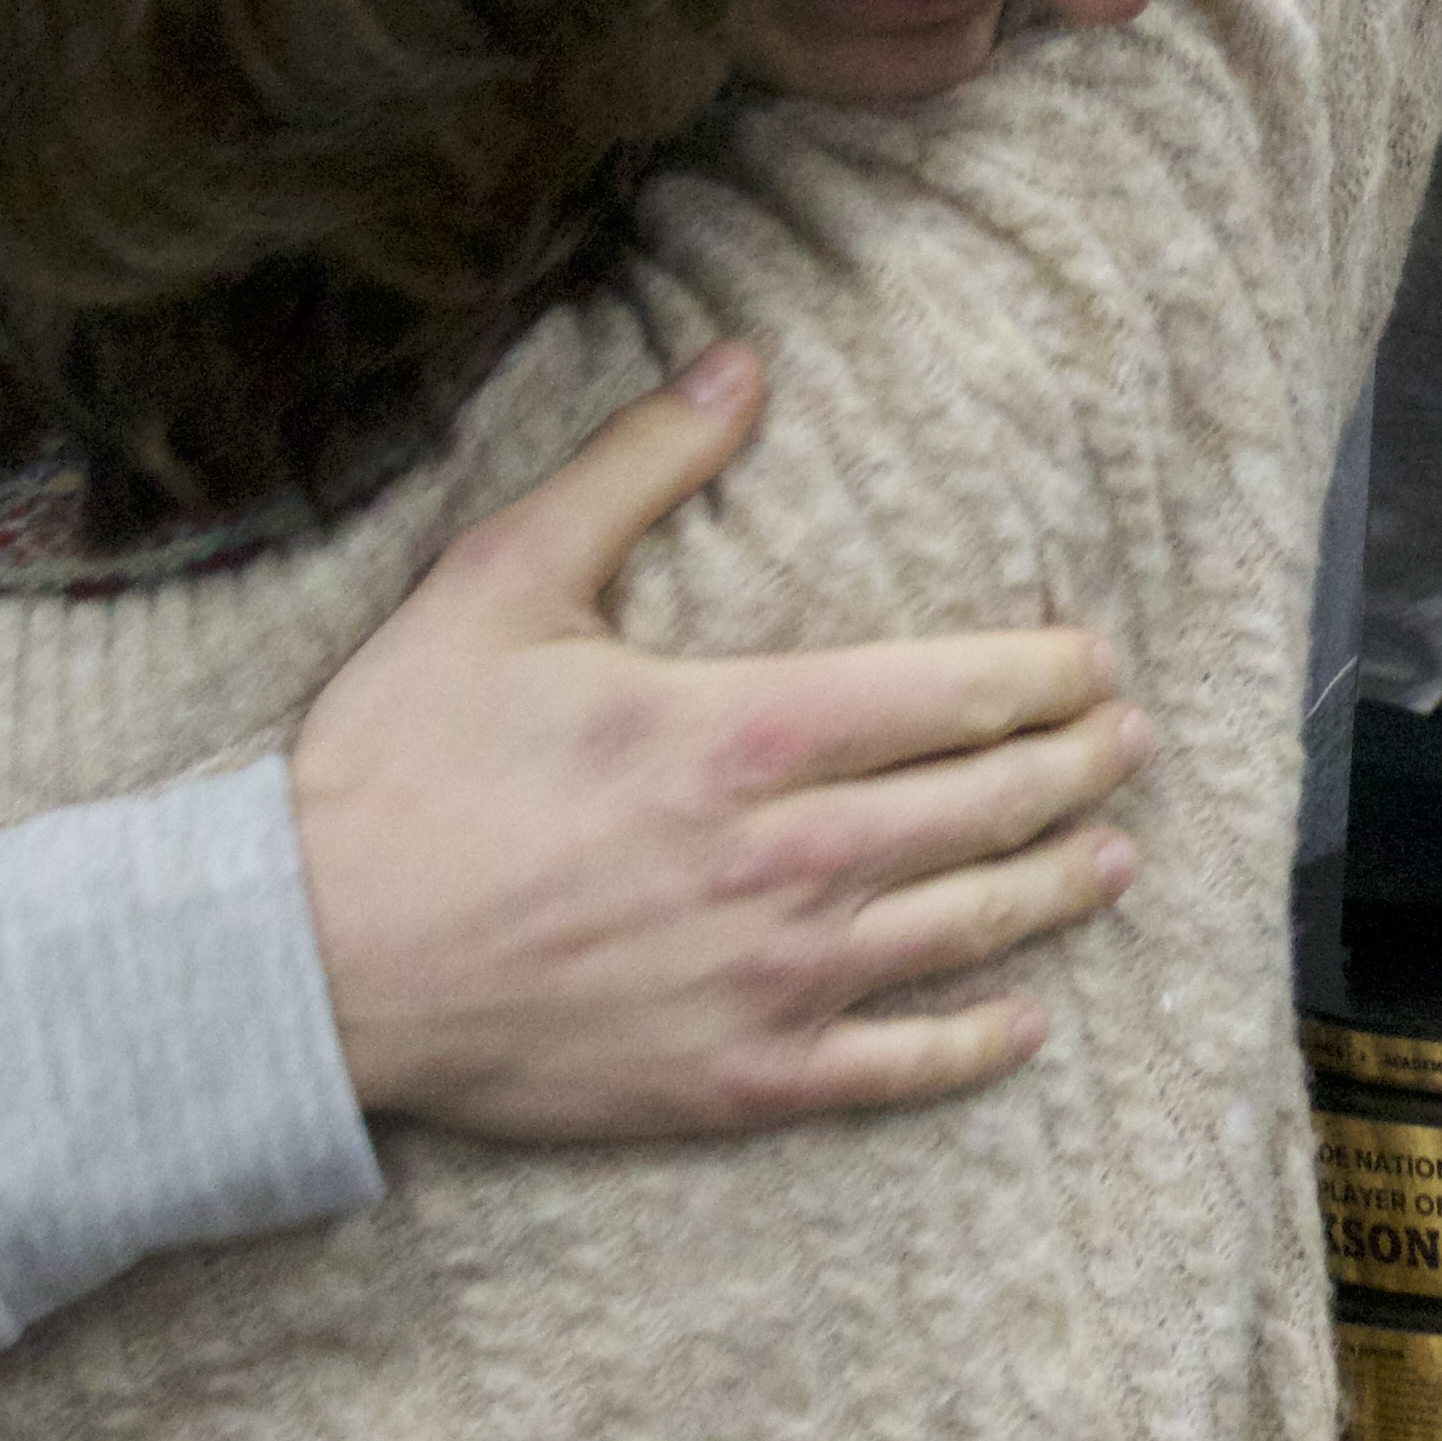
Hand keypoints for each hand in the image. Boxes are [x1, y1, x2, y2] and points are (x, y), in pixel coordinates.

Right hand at [290, 342, 1150, 1139]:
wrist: (306, 961)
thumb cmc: (400, 761)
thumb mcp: (505, 577)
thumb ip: (638, 465)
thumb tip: (739, 362)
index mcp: (741, 728)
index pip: (952, 694)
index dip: (1046, 676)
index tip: (1095, 660)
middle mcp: (785, 856)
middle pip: (983, 807)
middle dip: (1078, 769)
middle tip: (1135, 743)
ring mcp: (769, 978)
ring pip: (963, 930)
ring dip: (1057, 890)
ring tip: (1118, 858)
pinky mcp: (733, 1078)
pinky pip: (890, 1066)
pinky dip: (972, 1045)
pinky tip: (1024, 1025)